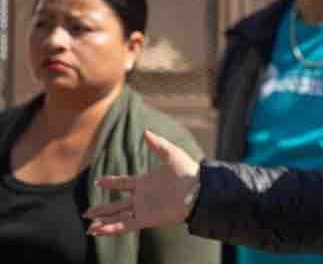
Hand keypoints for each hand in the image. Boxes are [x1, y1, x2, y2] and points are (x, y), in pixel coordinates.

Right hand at [84, 130, 199, 235]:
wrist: (198, 190)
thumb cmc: (188, 171)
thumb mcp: (171, 153)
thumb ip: (157, 143)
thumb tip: (145, 131)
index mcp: (146, 182)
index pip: (124, 184)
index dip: (111, 183)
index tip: (98, 182)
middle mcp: (143, 197)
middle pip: (117, 205)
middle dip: (102, 208)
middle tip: (86, 211)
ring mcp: (144, 209)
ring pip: (118, 217)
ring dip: (103, 221)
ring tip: (88, 225)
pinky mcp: (147, 219)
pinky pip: (125, 225)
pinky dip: (111, 228)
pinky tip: (98, 230)